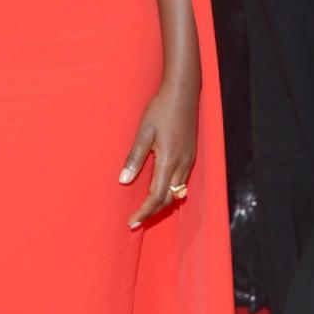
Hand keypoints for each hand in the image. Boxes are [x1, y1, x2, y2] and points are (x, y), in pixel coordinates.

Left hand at [118, 70, 199, 229]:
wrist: (183, 92)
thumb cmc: (161, 109)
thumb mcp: (144, 132)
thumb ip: (134, 158)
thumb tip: (123, 181)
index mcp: (169, 161)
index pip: (156, 196)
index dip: (144, 211)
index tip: (132, 222)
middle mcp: (182, 164)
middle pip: (168, 199)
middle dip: (152, 212)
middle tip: (135, 221)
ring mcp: (189, 160)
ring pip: (177, 192)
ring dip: (162, 203)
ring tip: (145, 210)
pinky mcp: (190, 155)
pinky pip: (181, 181)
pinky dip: (170, 192)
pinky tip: (159, 190)